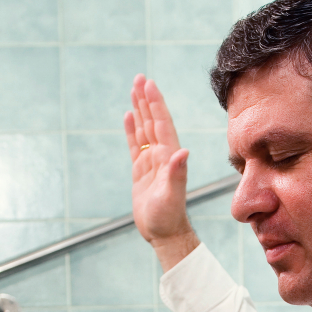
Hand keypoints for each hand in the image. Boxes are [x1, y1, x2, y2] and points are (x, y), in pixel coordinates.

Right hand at [124, 75, 198, 269]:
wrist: (164, 233)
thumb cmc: (169, 217)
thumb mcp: (172, 195)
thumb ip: (177, 173)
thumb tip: (183, 151)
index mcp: (170, 157)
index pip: (161, 124)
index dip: (156, 104)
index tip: (149, 85)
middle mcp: (162, 155)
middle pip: (153, 121)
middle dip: (147, 100)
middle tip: (140, 78)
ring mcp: (151, 162)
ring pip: (144, 130)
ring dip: (140, 110)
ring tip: (134, 90)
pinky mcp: (141, 171)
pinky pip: (135, 146)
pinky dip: (132, 131)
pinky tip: (128, 117)